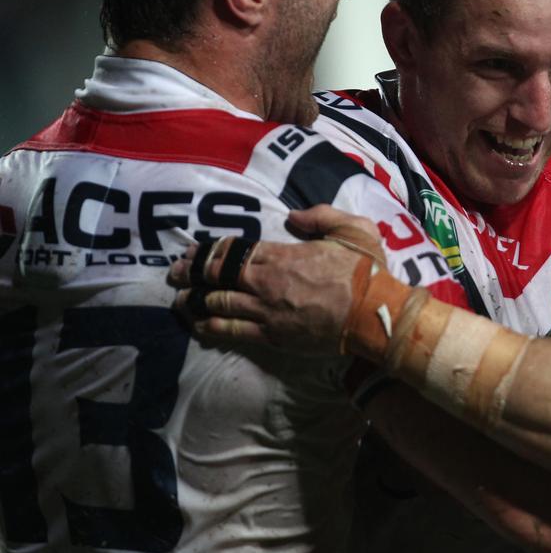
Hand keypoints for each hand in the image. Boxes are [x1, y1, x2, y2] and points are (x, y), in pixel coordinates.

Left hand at [167, 204, 382, 353]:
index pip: (235, 250)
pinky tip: (197, 324)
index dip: (211, 250)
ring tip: (178, 299)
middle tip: (174, 272)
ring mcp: (266, 311)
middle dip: (192, 273)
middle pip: (218, 275)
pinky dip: (211, 326)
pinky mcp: (272, 336)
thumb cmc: (366, 270)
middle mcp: (267, 281)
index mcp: (283, 254)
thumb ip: (320, 215)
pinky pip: (232, 331)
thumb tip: (293, 216)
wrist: (374, 314)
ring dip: (194, 300)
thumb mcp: (352, 227)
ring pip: (219, 303)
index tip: (194, 251)